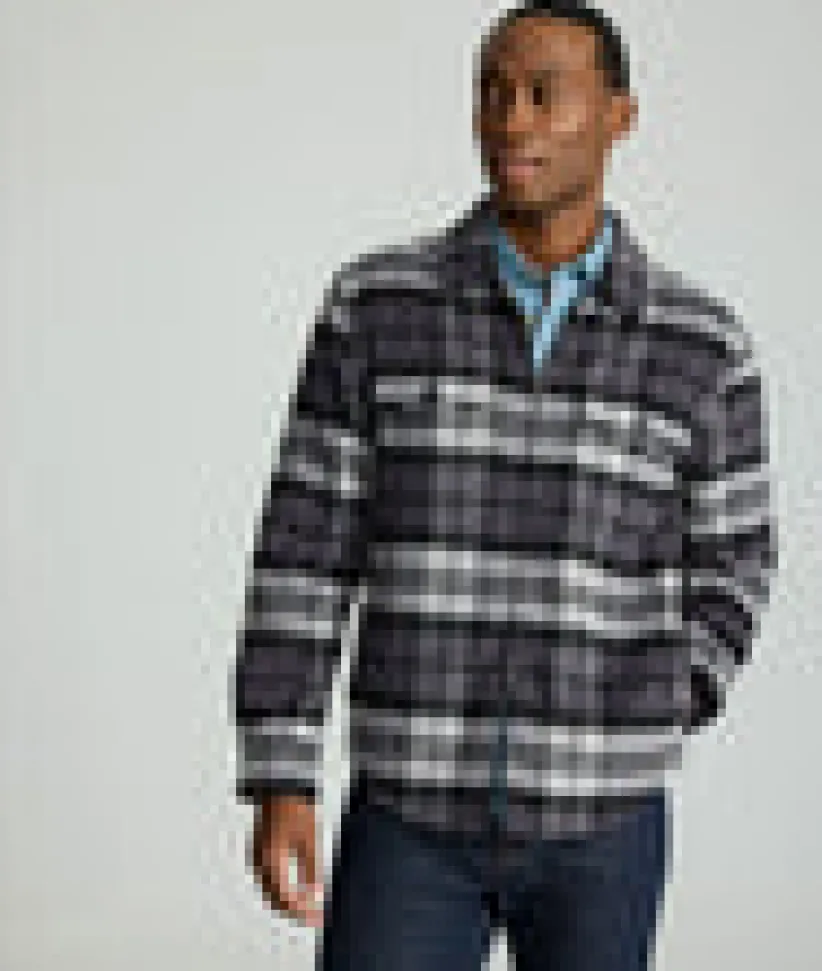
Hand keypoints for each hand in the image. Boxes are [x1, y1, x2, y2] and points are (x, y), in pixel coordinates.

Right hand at [250, 794, 323, 927]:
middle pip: (275, 897)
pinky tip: (297, 889)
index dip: (302, 911)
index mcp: (272, 858)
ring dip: (288, 901)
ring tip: (308, 906)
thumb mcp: (310, 838)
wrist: (281, 785)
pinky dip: (282, 889)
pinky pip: (268, 878)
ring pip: (270, 890)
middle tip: (314, 915)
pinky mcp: (260, 851)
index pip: (286, 897)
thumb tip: (316, 894)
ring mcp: (257, 856)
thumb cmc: (297, 808)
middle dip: (295, 910)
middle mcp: (260, 861)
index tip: (317, 918)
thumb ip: (311, 868)